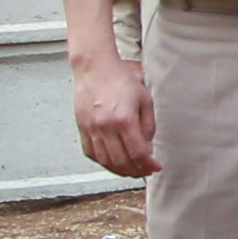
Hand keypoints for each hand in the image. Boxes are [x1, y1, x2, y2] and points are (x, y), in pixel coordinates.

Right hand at [72, 49, 158, 179]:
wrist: (95, 67)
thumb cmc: (120, 79)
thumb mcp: (144, 99)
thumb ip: (148, 126)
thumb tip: (148, 148)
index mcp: (124, 119)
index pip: (138, 153)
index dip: (148, 165)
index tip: (155, 167)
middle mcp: (106, 127)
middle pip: (121, 161)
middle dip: (136, 171)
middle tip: (145, 171)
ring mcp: (91, 129)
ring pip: (105, 161)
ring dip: (120, 170)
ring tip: (131, 170)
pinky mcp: (82, 128)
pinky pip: (91, 153)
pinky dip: (103, 162)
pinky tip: (112, 162)